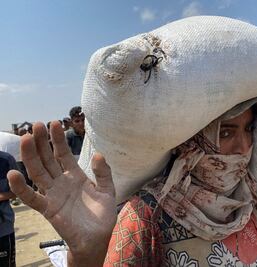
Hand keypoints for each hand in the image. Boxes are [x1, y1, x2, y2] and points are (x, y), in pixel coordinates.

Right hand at [7, 121, 116, 265]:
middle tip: (36, 124)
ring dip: (31, 156)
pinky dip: (22, 188)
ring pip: (38, 172)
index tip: (54, 122)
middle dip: (42, 142)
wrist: (98, 237)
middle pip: (48, 159)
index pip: (63, 153)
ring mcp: (53, 194)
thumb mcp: (107, 189)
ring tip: (26, 138)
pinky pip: (32, 198)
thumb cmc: (102, 214)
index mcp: (75, 175)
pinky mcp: (49, 209)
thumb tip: (98, 154)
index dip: (58, 139)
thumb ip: (104, 172)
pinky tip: (13, 174)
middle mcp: (61, 182)